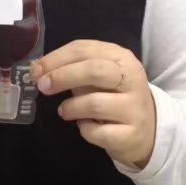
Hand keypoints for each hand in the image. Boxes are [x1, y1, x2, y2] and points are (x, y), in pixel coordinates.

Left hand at [31, 40, 156, 169]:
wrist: (149, 131)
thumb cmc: (116, 97)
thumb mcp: (102, 77)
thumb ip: (77, 69)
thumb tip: (41, 70)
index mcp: (122, 58)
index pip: (84, 49)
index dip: (56, 58)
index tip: (36, 70)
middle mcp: (132, 79)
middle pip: (93, 70)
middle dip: (62, 76)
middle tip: (43, 86)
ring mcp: (134, 108)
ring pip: (94, 103)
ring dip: (71, 107)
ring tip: (64, 111)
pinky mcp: (132, 134)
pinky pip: (98, 131)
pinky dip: (84, 129)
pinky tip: (84, 126)